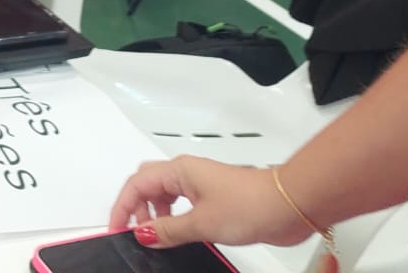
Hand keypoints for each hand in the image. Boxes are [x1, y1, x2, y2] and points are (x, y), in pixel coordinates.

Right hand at [108, 157, 311, 248]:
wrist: (289, 204)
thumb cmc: (252, 203)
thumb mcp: (201, 223)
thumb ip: (168, 230)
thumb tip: (143, 234)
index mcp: (178, 170)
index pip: (136, 185)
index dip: (123, 207)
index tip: (117, 229)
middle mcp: (187, 172)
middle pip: (146, 185)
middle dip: (137, 208)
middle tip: (136, 233)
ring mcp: (201, 184)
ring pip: (165, 194)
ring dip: (156, 214)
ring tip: (159, 237)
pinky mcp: (215, 198)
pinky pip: (182, 204)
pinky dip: (174, 218)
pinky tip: (180, 233)